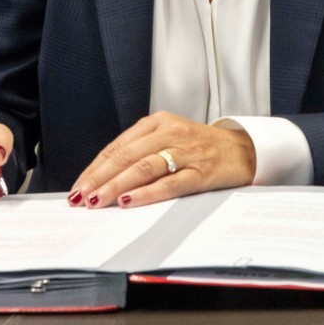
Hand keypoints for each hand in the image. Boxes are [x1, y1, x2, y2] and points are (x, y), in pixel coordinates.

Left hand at [69, 112, 256, 208]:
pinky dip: (146, 193)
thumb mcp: (168, 139)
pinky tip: (128, 201)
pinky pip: (168, 183)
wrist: (244, 150)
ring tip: (97, 202)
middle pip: (126, 157)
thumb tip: (102, 180)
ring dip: (115, 186)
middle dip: (98, 179)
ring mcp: (187, 152)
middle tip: (80, 198)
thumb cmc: (201, 148)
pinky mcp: (201, 171)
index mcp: (158, 122)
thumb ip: (140, 152)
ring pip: (143, 168)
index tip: (78, 187)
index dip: (94, 169)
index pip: (117, 147)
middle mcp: (171, 133)